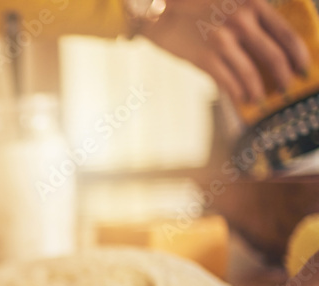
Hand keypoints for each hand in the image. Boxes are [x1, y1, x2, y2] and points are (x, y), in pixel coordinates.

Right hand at [140, 0, 310, 103]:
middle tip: (285, 87)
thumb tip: (268, 45)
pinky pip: (228, 81)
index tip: (304, 68)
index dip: (299, 55)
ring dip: (259, 90)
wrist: (158, 9)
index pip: (286, 33)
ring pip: (251, 74)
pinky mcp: (204, 57)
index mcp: (252, 3)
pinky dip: (238, 93)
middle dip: (284, 77)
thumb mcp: (229, 1)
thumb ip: (250, 17)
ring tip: (260, 98)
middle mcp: (241, 20)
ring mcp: (222, 40)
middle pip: (274, 56)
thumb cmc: (194, 6)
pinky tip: (242, 98)